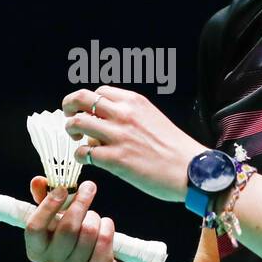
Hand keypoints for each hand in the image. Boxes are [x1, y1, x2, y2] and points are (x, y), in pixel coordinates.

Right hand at [24, 176, 129, 261]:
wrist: (102, 261)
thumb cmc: (74, 234)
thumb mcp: (57, 217)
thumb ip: (45, 198)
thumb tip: (38, 181)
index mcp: (36, 251)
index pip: (35, 227)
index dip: (48, 206)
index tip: (62, 189)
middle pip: (67, 227)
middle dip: (80, 203)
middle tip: (89, 186)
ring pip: (89, 231)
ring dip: (95, 217)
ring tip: (94, 217)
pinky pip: (104, 239)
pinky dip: (108, 226)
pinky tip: (105, 228)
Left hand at [61, 86, 204, 202]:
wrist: (192, 170)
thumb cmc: (175, 149)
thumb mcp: (153, 118)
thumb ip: (130, 116)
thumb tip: (105, 124)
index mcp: (134, 101)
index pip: (99, 91)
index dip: (88, 102)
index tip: (87, 112)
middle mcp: (124, 113)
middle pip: (81, 98)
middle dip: (68, 106)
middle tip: (69, 118)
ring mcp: (118, 135)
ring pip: (76, 123)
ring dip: (71, 131)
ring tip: (77, 140)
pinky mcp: (115, 159)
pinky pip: (83, 152)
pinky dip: (79, 156)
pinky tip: (87, 160)